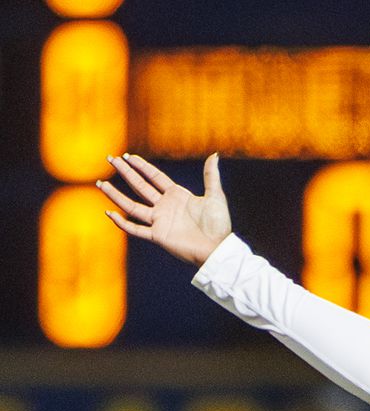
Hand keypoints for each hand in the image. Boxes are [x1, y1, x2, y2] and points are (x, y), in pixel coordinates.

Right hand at [98, 153, 231, 266]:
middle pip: (140, 186)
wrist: (218, 248)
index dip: (142, 167)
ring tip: (101, 184)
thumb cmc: (218, 224)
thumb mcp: (215, 196)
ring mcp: (159, 221)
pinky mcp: (158, 236)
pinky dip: (122, 223)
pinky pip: (136, 229)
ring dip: (116, 195)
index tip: (128, 156)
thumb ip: (211, 176)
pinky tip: (109, 213)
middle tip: (110, 159)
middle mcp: (165, 206)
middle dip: (125, 172)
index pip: (154, 177)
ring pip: (132, 206)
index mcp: (177, 196)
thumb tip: (215, 155)